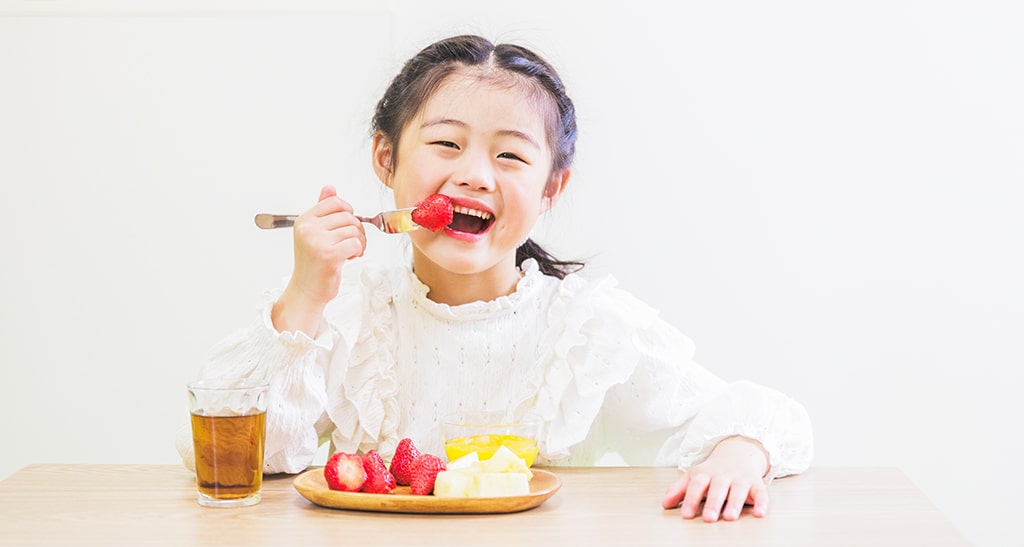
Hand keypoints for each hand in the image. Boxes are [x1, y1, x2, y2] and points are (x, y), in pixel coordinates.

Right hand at [272, 185, 365, 334]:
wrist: (307, 290)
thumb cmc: (313, 263)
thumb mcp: (314, 233)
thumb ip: (322, 209)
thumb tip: (330, 187)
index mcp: (304, 220)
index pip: (335, 202)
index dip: (348, 212)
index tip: (346, 225)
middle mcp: (308, 229)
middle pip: (348, 216)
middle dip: (355, 229)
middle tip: (351, 243)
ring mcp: (317, 242)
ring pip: (354, 230)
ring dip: (358, 242)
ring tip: (349, 252)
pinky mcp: (329, 255)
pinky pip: (356, 243)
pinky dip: (358, 252)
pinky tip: (349, 258)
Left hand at [661, 435, 769, 521]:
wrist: (738, 453)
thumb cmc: (713, 471)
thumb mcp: (694, 476)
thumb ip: (679, 490)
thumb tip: (665, 504)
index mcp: (705, 474)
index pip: (696, 485)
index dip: (691, 499)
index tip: (686, 514)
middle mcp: (723, 476)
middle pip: (717, 488)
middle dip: (712, 503)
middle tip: (708, 518)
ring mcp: (740, 479)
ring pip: (738, 490)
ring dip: (734, 504)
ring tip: (729, 517)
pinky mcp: (756, 484)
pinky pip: (760, 493)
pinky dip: (761, 503)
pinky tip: (760, 513)